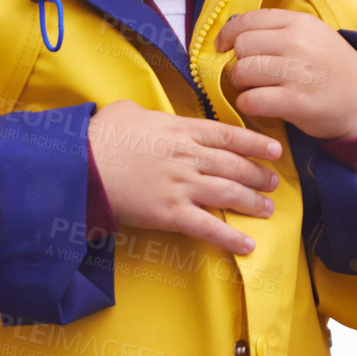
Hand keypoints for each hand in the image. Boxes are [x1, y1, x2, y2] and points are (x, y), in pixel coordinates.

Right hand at [87, 99, 280, 255]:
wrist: (83, 166)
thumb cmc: (100, 137)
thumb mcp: (126, 111)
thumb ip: (145, 111)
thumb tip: (145, 113)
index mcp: (179, 130)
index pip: (227, 136)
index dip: (254, 144)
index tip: (274, 149)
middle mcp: (187, 157)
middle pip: (233, 166)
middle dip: (258, 175)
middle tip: (273, 182)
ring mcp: (181, 185)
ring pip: (228, 193)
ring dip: (252, 202)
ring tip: (267, 209)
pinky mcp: (171, 213)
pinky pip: (208, 227)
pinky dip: (230, 237)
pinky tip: (248, 245)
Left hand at [213, 9, 356, 140]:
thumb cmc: (332, 69)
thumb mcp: (312, 36)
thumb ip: (278, 31)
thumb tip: (234, 33)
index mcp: (300, 23)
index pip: (247, 20)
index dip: (228, 34)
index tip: (222, 47)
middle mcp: (299, 43)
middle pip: (242, 46)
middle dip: (238, 62)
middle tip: (248, 74)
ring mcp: (299, 72)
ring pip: (243, 72)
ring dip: (241, 84)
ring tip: (255, 89)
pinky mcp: (297, 102)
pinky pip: (251, 99)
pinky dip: (248, 104)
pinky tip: (259, 104)